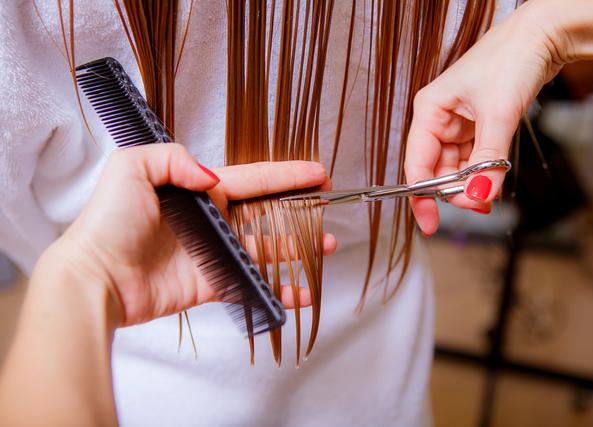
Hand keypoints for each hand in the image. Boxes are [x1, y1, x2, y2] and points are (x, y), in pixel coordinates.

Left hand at [47, 144, 334, 325]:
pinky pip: (251, 285)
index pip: (253, 179)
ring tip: (326, 248)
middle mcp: (211, 222)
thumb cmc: (107, 222)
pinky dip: (277, 290)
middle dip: (299, 209)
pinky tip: (301, 292)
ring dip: (297, 249)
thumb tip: (212, 179)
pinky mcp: (210, 284)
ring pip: (266, 249)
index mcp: (198, 192)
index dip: (286, 175)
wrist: (95, 278)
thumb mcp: (133, 168)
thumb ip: (175, 159)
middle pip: (266, 213)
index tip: (317, 172)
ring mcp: (213, 254)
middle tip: (327, 209)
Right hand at [405, 1, 566, 234]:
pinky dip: (483, 174)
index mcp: (429, 112)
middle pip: (436, 170)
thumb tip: (479, 197)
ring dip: (471, 185)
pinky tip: (492, 183)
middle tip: (478, 206)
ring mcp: (459, 124)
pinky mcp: (478, 127)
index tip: (431, 224)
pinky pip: (474, 160)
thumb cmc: (511, 60)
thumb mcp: (498, 115)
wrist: (544, 35)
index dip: (422, 197)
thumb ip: (487, 161)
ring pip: (456, 169)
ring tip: (490, 195)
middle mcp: (439, 120)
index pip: (416, 164)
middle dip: (455, 192)